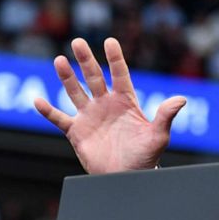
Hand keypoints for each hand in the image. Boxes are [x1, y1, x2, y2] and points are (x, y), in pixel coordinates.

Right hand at [34, 37, 186, 173]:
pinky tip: (36, 100)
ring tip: (59, 60)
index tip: (110, 41)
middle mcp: (105, 105)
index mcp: (125, 102)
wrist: (127, 177)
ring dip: (67, 77)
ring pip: (75, 92)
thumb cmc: (145, 157)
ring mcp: (90, 116)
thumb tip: (181, 99)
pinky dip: (47, 111)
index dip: (115, 59)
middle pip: (93, 77)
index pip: (119, 75)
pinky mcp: (77, 131)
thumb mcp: (158, 136)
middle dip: (85, 60)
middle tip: (78, 42)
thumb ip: (166, 116)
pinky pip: (59, 119)